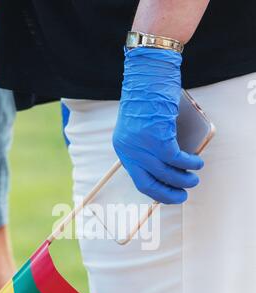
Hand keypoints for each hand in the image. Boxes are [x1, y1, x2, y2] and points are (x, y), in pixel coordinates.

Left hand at [113, 48, 203, 203]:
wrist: (147, 71)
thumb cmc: (146, 95)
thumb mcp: (140, 126)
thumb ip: (147, 146)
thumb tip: (167, 165)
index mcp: (122, 149)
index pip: (138, 180)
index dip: (156, 191)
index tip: (169, 194)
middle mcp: (129, 149)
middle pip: (150, 183)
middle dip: (169, 193)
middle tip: (183, 194)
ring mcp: (142, 144)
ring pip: (167, 173)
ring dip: (184, 179)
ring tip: (194, 177)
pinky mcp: (158, 136)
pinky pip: (177, 158)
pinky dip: (189, 163)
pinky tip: (196, 162)